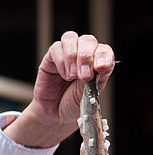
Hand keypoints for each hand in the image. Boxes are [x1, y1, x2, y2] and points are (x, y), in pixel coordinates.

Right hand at [4, 32, 114, 147]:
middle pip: (88, 41)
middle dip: (87, 57)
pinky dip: (61, 61)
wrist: (57, 116)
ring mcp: (66, 55)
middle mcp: (82, 56)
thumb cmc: (74, 106)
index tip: (101, 68)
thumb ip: (96, 80)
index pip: (104, 50)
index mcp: (97, 64)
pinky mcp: (51, 58)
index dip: (104, 56)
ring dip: (73, 56)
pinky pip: (56, 48)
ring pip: (71, 38)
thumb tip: (100, 66)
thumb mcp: (91, 96)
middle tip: (84, 77)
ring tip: (72, 76)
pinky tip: (64, 76)